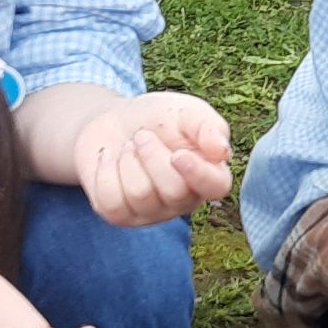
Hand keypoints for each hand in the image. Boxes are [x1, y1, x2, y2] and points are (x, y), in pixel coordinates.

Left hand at [75, 91, 232, 225]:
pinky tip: (108, 158)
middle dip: (152, 156)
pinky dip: (105, 172)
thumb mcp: (186, 111)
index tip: (178, 154)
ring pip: (140, 195)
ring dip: (128, 160)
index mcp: (208, 174)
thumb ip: (207, 126)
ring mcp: (152, 212)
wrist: (114, 122)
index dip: (199, 174)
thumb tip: (222, 151)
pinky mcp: (121, 215)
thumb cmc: (159, 119)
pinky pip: (112, 203)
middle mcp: (184, 199)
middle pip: (174, 191)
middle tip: (142, 135)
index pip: (216, 188)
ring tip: (129, 146)